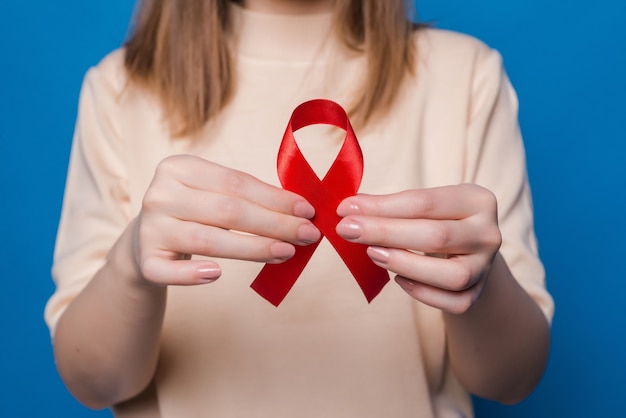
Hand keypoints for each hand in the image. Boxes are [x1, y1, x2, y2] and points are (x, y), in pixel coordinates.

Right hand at [133, 155, 319, 285]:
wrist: (145, 241)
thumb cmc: (193, 214)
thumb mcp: (212, 194)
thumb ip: (247, 197)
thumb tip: (301, 211)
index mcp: (179, 167)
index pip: (236, 183)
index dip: (275, 198)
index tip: (308, 211)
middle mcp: (160, 194)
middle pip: (227, 211)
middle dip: (274, 223)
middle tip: (308, 235)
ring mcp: (149, 228)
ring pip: (207, 240)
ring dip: (252, 248)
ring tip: (286, 253)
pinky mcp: (144, 260)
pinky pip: (168, 271)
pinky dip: (192, 275)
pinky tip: (216, 275)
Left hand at [336, 184, 501, 313]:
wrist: (467, 251)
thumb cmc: (436, 221)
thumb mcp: (421, 206)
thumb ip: (389, 206)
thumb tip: (348, 210)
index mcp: (476, 200)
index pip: (425, 202)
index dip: (382, 206)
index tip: (345, 209)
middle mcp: (488, 233)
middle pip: (437, 236)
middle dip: (385, 233)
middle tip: (347, 230)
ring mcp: (486, 267)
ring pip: (452, 275)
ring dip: (405, 264)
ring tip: (373, 254)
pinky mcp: (478, 294)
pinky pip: (453, 301)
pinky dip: (422, 293)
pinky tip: (398, 279)